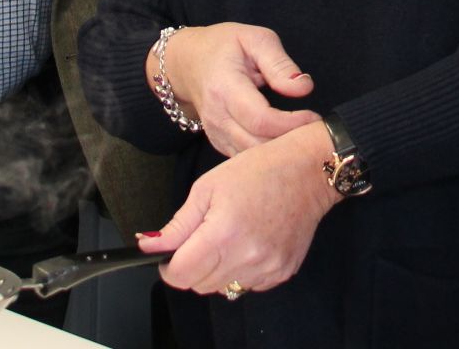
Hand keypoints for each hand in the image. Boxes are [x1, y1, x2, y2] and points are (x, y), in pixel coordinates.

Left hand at [138, 121, 340, 296]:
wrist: (310, 171)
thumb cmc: (260, 170)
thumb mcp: (208, 187)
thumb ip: (178, 224)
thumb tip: (149, 246)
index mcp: (223, 233)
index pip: (180, 275)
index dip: (168, 266)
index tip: (170, 254)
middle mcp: (246, 256)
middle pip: (199, 286)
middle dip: (192, 267)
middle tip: (201, 239)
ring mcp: (267, 268)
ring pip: (223, 288)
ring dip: (217, 271)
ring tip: (229, 239)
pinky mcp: (282, 272)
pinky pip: (249, 285)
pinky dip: (241, 271)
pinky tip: (249, 244)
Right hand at [150, 23, 320, 156]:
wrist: (188, 63)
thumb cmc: (223, 47)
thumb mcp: (254, 39)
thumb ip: (279, 63)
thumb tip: (303, 87)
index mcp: (225, 88)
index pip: (261, 119)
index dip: (291, 124)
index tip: (314, 118)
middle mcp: (217, 117)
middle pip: (257, 145)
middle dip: (290, 143)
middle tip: (315, 131)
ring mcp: (216, 134)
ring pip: (251, 159)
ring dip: (281, 153)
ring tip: (303, 137)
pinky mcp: (220, 144)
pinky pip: (246, 160)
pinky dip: (268, 157)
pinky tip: (285, 143)